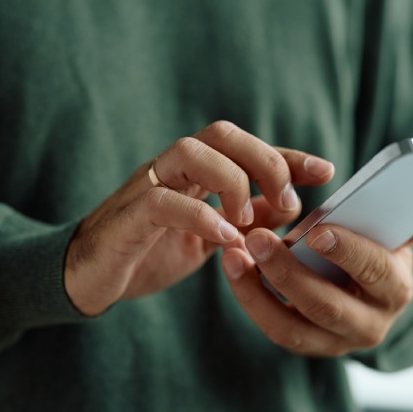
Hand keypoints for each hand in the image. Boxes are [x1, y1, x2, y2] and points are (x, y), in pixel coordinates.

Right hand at [64, 121, 334, 315]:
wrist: (87, 277)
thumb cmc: (148, 251)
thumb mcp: (207, 237)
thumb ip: (242, 218)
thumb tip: (287, 207)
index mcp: (191, 172)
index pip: (243, 146)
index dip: (286, 154)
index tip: (325, 170)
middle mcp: (169, 168)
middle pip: (219, 134)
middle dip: (263, 160)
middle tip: (286, 202)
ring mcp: (145, 187)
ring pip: (190, 151)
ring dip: (232, 182)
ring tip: (247, 222)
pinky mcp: (127, 217)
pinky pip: (163, 201)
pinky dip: (201, 217)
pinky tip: (226, 241)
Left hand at [220, 209, 412, 355]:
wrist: (363, 296)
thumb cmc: (373, 252)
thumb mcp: (394, 238)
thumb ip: (410, 225)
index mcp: (395, 289)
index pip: (376, 272)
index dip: (349, 252)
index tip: (317, 231)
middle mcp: (369, 324)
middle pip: (326, 306)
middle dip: (288, 273)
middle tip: (256, 239)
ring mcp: (334, 341)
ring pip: (292, 327)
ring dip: (256, 290)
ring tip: (232, 254)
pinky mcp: (305, 344)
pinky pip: (273, 326)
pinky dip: (249, 297)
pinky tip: (231, 266)